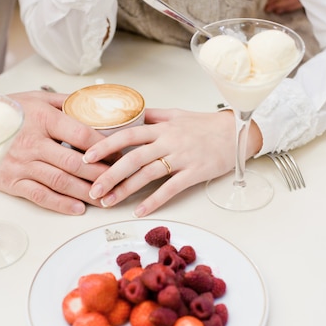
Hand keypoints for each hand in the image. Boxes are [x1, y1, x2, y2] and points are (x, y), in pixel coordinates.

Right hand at [0, 91, 109, 214]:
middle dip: (101, 174)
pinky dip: (61, 204)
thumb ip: (65, 102)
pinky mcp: (12, 181)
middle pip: (75, 163)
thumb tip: (94, 105)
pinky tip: (78, 207)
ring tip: (106, 198)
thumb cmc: (7, 111)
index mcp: (42, 119)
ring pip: (61, 181)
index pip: (82, 135)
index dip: (104, 147)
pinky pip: (40, 195)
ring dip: (86, 192)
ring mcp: (21, 164)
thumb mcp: (36, 98)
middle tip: (119, 181)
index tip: (119, 154)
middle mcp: (33, 142)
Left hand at [82, 108, 248, 216]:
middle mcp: (168, 141)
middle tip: (91, 189)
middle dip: (108, 174)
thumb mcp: (177, 114)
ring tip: (107, 202)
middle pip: (132, 157)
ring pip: (147, 174)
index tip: (87, 156)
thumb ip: (153, 116)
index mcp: (161, 127)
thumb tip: (131, 115)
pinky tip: (139, 211)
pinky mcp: (194, 172)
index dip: (105, 145)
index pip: (127, 134)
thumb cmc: (207, 125)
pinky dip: (154, 200)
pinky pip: (170, 188)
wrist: (238, 132)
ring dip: (124, 189)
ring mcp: (181, 157)